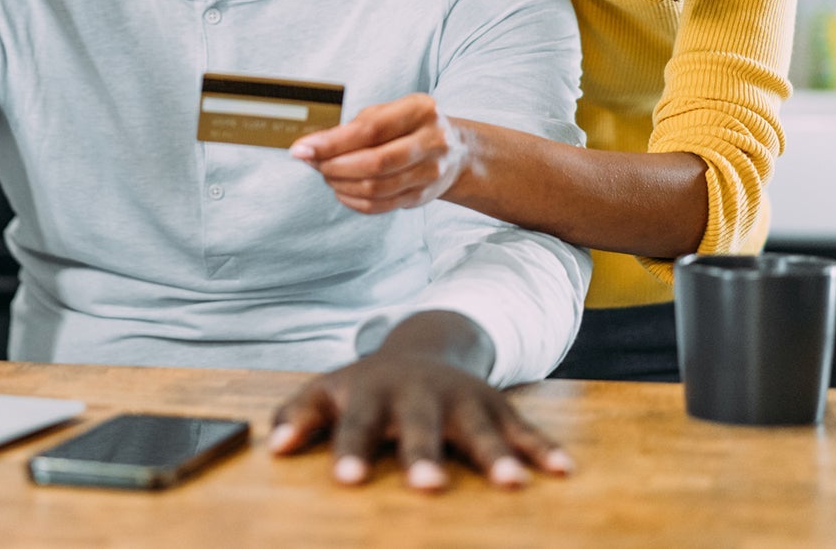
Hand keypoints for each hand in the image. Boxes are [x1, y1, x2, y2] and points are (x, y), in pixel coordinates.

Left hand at [268, 346, 572, 491]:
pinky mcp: (495, 405)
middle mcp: (419, 393)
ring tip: (510, 483)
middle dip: (424, 453)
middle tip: (426, 485)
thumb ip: (299, 415)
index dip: (350, 450)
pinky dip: (542, 447)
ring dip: (495, 454)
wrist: (420, 349)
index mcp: (372, 393)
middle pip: (421, 425)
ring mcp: (461, 398)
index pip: (357, 424)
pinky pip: (522, 427)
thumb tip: (273, 447)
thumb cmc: (364, 386)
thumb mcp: (328, 392)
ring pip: (479, 426)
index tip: (345, 480)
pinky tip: (562, 471)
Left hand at [290, 93, 469, 213]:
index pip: (370, 129)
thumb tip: (312, 146)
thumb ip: (354, 128)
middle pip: (375, 163)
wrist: (455, 151)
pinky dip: (353, 200)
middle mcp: (432, 141)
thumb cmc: (409, 127)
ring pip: (375, 188)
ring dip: (341, 184)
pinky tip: (341, 190)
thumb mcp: (388, 113)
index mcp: (420, 110)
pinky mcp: (422, 196)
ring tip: (326, 174)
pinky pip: (380, 205)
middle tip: (312, 163)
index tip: (301, 148)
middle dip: (334, 166)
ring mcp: (430, 172)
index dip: (332, 142)